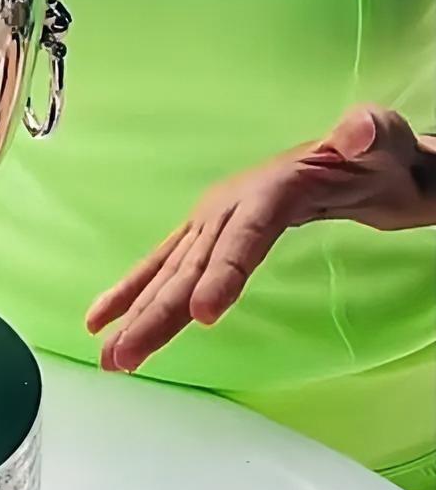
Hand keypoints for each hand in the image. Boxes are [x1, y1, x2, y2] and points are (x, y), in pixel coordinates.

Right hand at [85, 106, 435, 373]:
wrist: (364, 162)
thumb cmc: (376, 157)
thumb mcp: (382, 143)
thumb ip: (371, 136)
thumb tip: (359, 131)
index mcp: (272, 187)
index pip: (246, 233)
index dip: (222, 272)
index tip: (202, 314)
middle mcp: (230, 203)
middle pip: (193, 262)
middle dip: (156, 311)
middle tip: (124, 356)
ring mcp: (214, 219)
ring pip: (172, 272)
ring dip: (138, 315)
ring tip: (110, 358)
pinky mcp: (208, 235)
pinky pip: (167, 266)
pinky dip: (135, 294)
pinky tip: (106, 322)